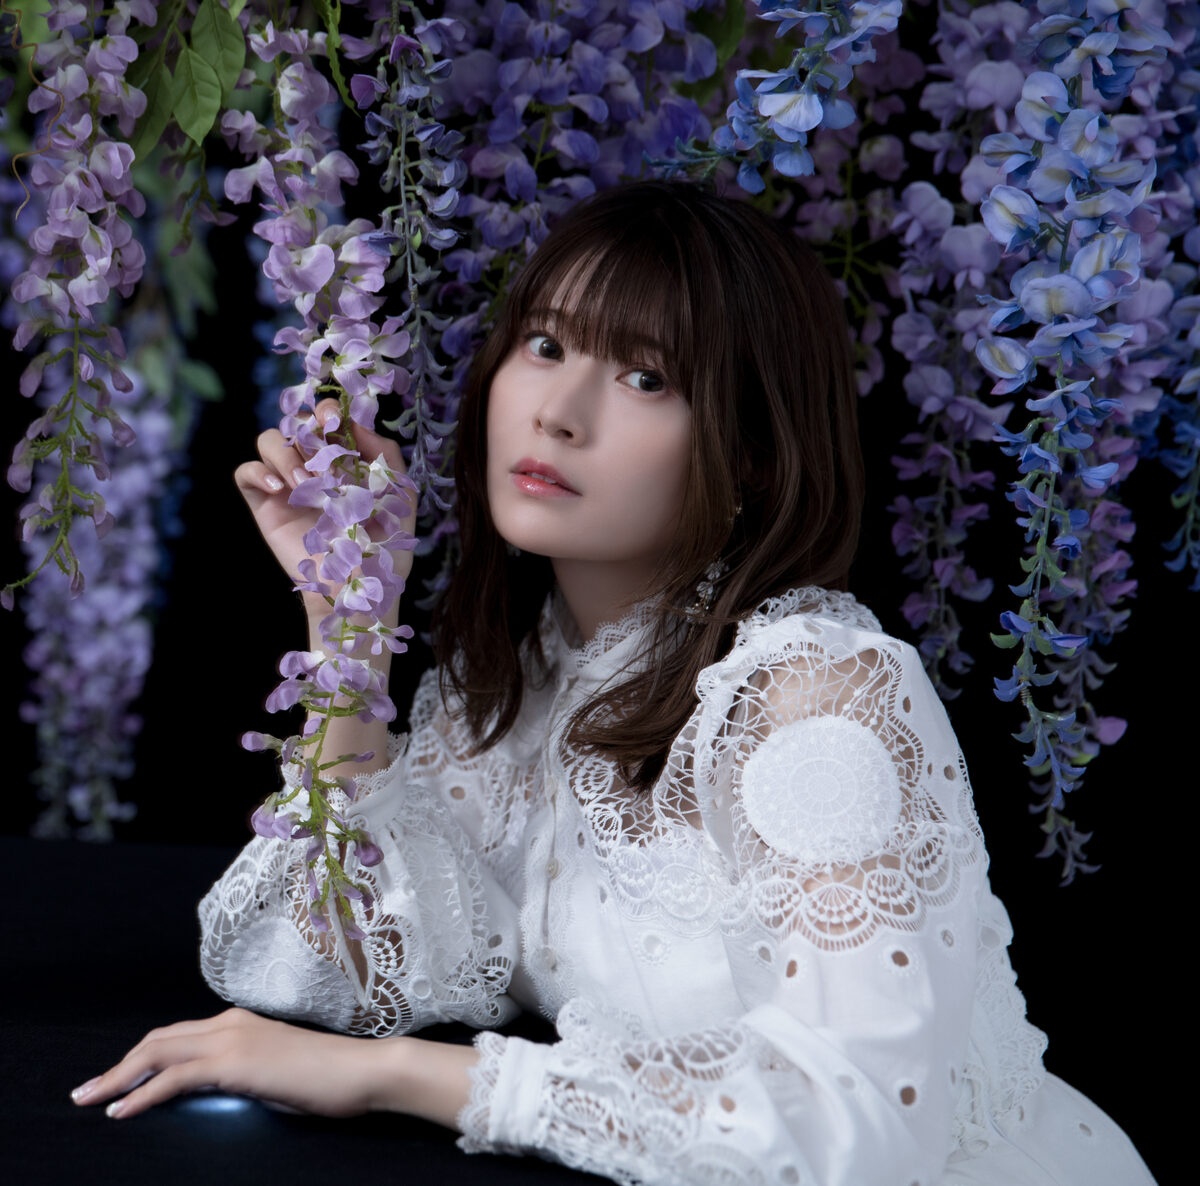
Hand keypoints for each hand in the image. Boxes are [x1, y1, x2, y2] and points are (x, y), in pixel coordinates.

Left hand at [71, 1008, 377, 1119]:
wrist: (361, 1071)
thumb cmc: (328, 1077)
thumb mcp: (276, 1073)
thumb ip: (244, 1075)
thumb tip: (217, 1096)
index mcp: (240, 1022)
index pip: (176, 1036)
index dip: (139, 1057)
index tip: (113, 1080)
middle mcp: (231, 1023)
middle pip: (157, 1040)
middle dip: (117, 1066)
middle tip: (85, 1091)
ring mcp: (232, 1040)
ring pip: (157, 1053)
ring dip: (117, 1077)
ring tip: (90, 1099)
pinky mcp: (235, 1063)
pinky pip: (174, 1077)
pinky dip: (141, 1094)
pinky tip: (122, 1110)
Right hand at [234, 400, 414, 611]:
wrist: (355, 591)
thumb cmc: (383, 549)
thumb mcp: (399, 498)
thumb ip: (386, 457)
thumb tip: (358, 422)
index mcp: (345, 461)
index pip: (329, 420)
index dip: (329, 411)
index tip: (338, 422)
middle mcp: (314, 467)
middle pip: (296, 422)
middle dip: (308, 425)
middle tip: (322, 447)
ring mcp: (287, 485)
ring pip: (268, 440)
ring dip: (286, 452)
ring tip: (307, 485)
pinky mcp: (265, 506)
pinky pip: (245, 472)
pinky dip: (257, 471)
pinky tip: (279, 488)